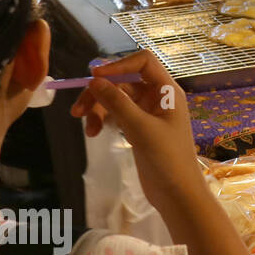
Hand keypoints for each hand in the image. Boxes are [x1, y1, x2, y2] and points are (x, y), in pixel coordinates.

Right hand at [70, 51, 198, 196]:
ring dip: (98, 107)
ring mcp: (148, 112)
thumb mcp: (140, 128)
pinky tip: (93, 133)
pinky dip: (103, 119)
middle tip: (77, 110)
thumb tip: (95, 79)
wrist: (177, 192)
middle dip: (100, 92)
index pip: (143, 62)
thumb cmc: (166, 158)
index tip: (94, 76)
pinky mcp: (139, 127)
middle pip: (123, 80)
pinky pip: (117, 113)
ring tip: (86, 127)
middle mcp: (159, 97)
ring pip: (116, 97)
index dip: (118, 64)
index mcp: (168, 91)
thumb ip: (117, 102)